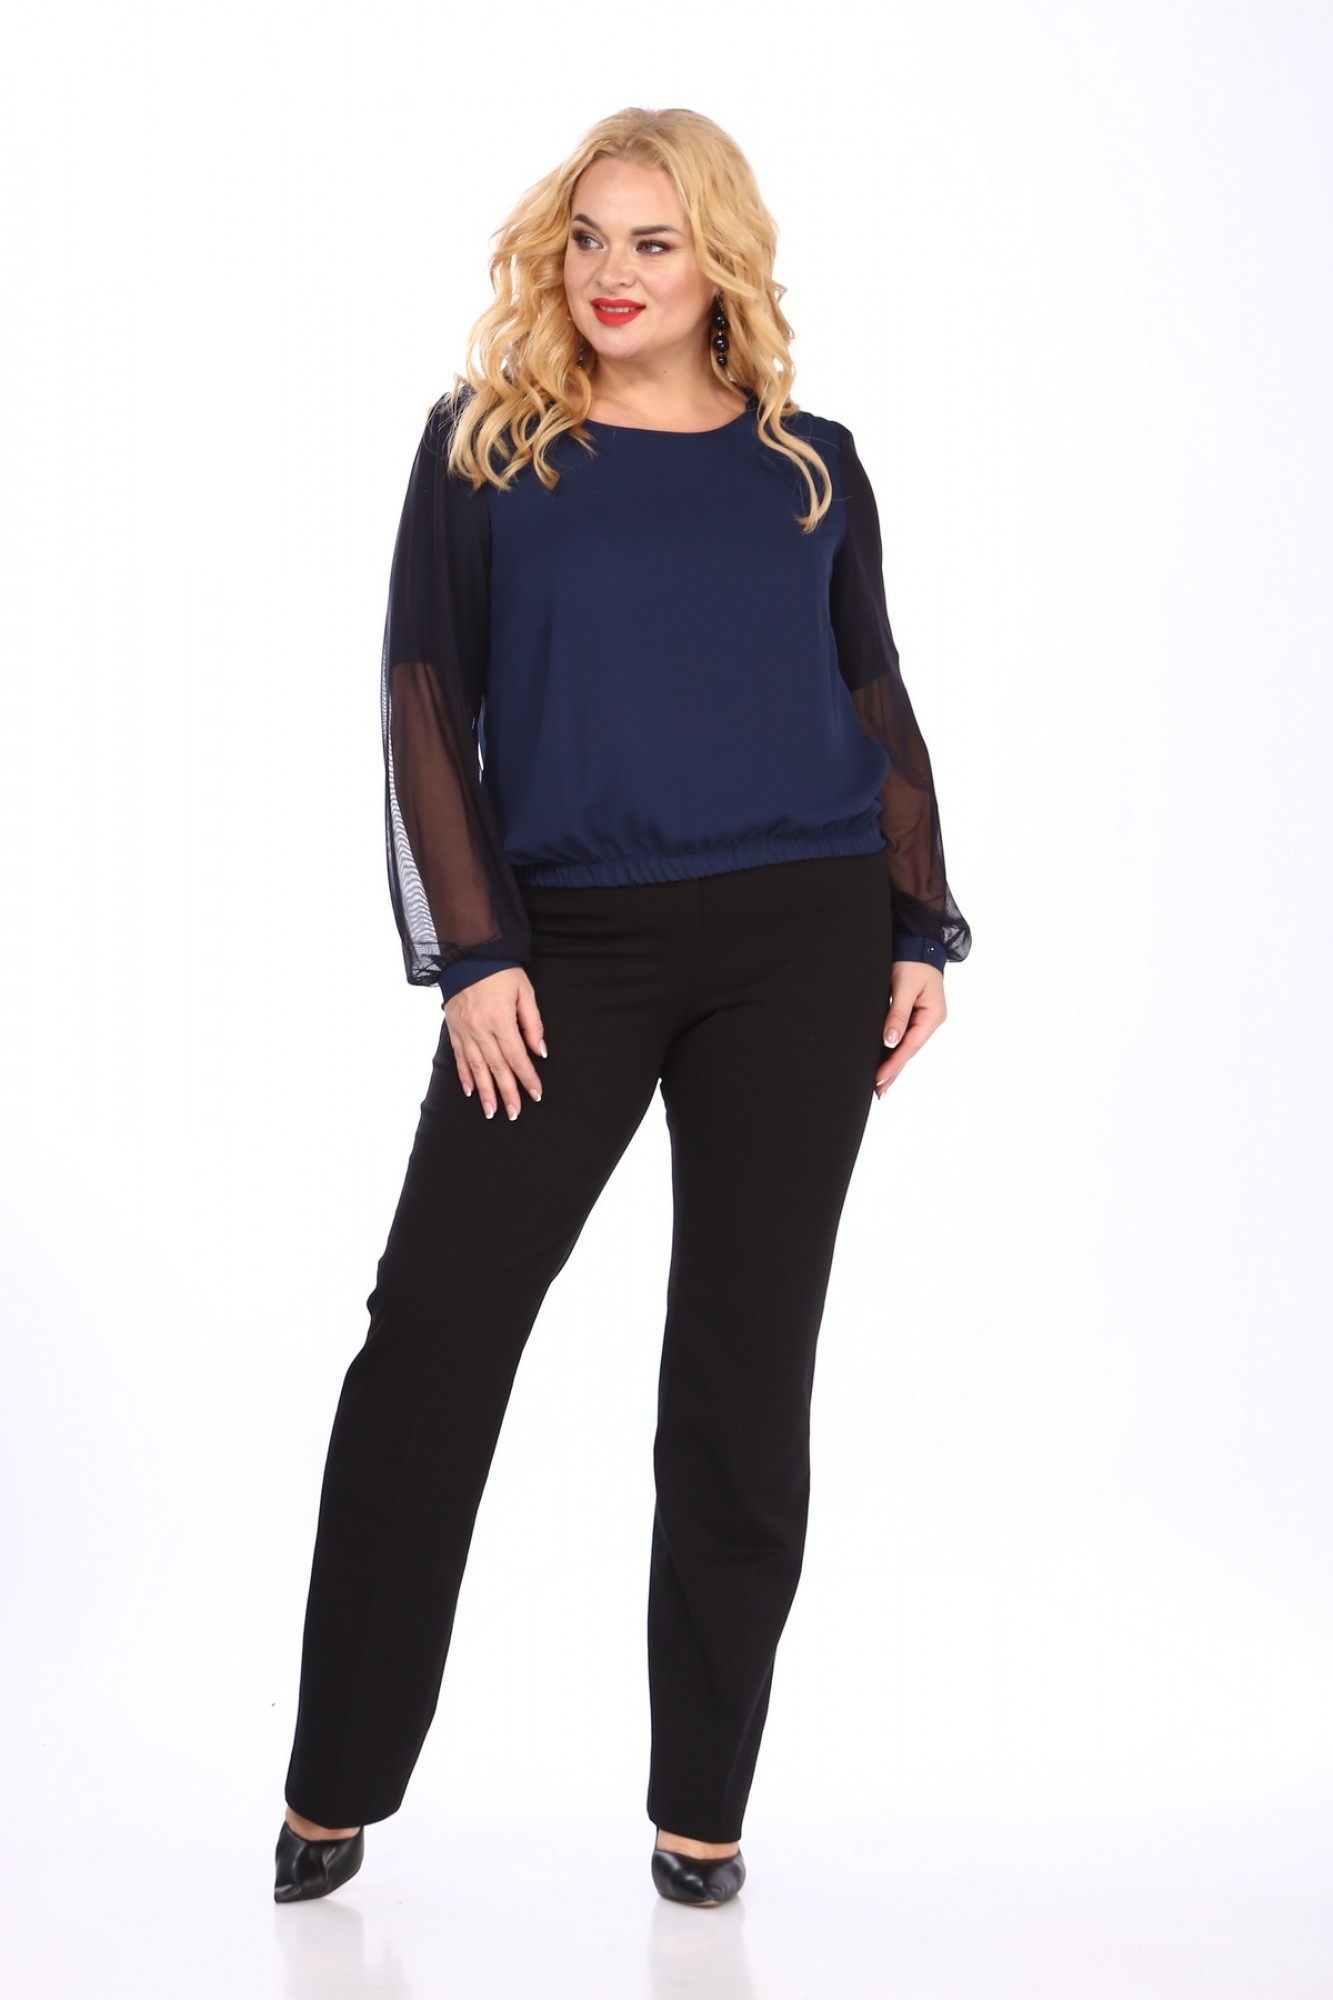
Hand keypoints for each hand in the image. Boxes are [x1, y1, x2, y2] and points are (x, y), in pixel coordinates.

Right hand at [443, 968, 546, 1119]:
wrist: (467, 954)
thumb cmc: (500, 971)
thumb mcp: (524, 991)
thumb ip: (532, 1023)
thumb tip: (540, 1051)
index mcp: (500, 1020)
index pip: (517, 1056)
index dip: (527, 1078)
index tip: (536, 1094)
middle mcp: (480, 1029)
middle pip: (497, 1068)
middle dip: (507, 1093)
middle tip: (514, 1113)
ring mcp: (464, 1031)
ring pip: (477, 1068)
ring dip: (486, 1092)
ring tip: (492, 1111)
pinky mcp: (454, 1029)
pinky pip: (460, 1058)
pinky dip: (465, 1076)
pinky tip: (471, 1092)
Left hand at [875, 961, 945, 1098]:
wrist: (918, 944)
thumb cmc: (913, 962)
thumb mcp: (904, 986)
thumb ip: (898, 1014)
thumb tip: (890, 1041)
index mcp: (932, 1015)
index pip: (910, 1045)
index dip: (894, 1063)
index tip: (879, 1078)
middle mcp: (931, 1021)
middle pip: (910, 1051)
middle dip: (894, 1071)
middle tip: (879, 1091)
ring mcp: (925, 1019)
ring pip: (907, 1046)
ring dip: (894, 1064)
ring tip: (881, 1084)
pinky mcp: (916, 1016)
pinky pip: (905, 1037)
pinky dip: (895, 1051)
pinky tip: (887, 1062)